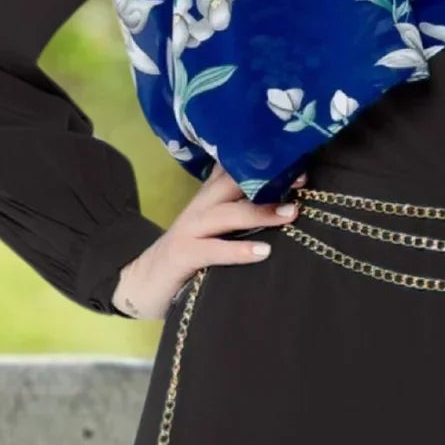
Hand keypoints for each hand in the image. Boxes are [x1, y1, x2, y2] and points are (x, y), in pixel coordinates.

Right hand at [111, 165, 297, 320]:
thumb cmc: (187, 255)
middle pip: (232, 184)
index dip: (263, 165)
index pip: (234, 171)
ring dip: (259, 211)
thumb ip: (235, 212)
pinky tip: (262, 251)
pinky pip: (213, 250)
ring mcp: (189, 230)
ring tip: (290, 213)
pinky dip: (238, 250)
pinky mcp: (182, 255)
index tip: (298, 162)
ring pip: (226, 214)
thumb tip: (280, 204)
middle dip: (267, 181)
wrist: (141, 282)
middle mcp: (200, 208)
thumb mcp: (211, 228)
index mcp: (208, 199)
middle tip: (302, 180)